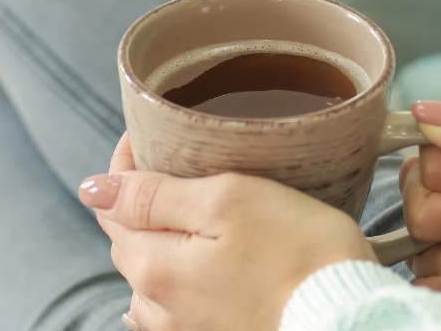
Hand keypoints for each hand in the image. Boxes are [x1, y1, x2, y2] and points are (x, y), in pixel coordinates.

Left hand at [80, 134, 375, 330]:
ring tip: (206, 209)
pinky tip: (211, 261)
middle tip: (187, 161)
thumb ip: (154, 195)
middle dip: (146, 196)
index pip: (113, 202)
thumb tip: (91, 187)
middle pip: (129, 237)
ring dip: (166, 237)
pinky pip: (176, 302)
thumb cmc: (299, 255)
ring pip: (152, 271)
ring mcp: (183, 329)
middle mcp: (155, 306)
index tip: (154, 130)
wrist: (349, 318)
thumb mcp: (228, 201)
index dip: (128, 160)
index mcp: (151, 265)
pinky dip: (185, 273)